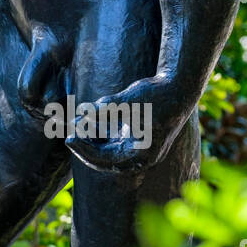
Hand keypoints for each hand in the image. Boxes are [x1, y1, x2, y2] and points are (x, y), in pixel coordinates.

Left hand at [65, 78, 180, 174]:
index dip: (84, 150)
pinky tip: (85, 120)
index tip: (69, 137)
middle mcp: (140, 157)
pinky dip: (99, 133)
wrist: (180, 86)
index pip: (105, 160)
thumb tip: (83, 112)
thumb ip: (107, 108)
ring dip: (90, 138)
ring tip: (72, 124)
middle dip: (85, 146)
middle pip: (104, 159)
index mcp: (142, 156)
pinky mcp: (137, 137)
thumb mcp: (130, 101)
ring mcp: (139, 148)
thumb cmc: (158, 94)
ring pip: (107, 149)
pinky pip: (112, 140)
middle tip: (67, 134)